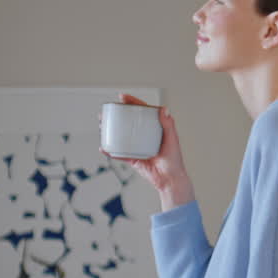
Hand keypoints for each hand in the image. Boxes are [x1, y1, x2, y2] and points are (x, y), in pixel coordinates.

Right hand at [102, 94, 194, 209]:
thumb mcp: (172, 139)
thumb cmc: (174, 160)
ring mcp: (138, 148)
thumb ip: (168, 124)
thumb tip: (164, 109)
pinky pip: (120, 154)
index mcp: (155, 129)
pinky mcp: (133, 160)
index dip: (133, 103)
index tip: (123, 98)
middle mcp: (145, 137)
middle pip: (129, 123)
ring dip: (111, 131)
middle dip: (117, 116)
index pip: (143, 112)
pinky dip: (111, 152)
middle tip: (108, 110)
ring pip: (122, 137)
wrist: (170, 179)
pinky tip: (104, 147)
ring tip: (102, 125)